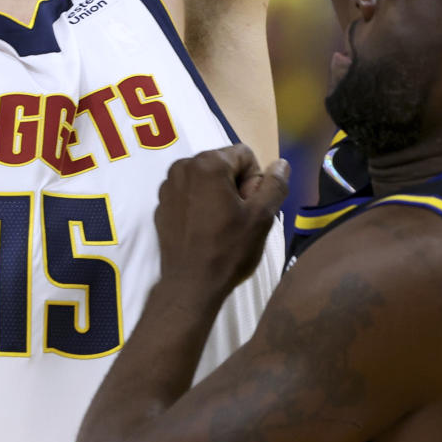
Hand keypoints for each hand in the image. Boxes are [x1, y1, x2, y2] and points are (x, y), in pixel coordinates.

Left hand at [155, 145, 288, 298]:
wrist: (190, 285)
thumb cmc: (228, 250)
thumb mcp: (261, 218)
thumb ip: (274, 185)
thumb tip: (281, 164)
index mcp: (207, 164)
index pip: (245, 155)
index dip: (255, 181)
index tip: (251, 208)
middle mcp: (183, 166)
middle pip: (224, 164)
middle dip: (236, 186)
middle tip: (239, 219)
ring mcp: (168, 185)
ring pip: (206, 178)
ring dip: (218, 195)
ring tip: (222, 226)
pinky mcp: (161, 203)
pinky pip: (189, 192)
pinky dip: (199, 204)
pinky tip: (204, 230)